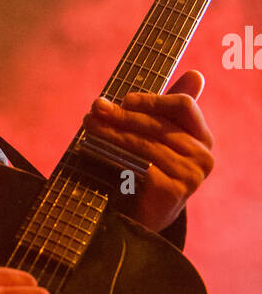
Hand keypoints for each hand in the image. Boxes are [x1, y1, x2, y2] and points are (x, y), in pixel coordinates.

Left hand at [82, 70, 213, 232]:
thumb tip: (196, 74)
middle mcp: (203, 156)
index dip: (152, 99)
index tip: (124, 99)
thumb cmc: (149, 170)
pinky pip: (140, 165)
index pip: (184, 106)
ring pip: (145, 143)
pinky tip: (97, 149)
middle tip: (95, 109)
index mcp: (203, 138)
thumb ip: (169, 108)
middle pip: (158, 124)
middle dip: (122, 115)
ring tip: (90, 125)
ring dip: (112, 132)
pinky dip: (115, 154)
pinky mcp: (173, 192)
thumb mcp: (159, 137)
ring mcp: (190, 176)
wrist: (142, 219)